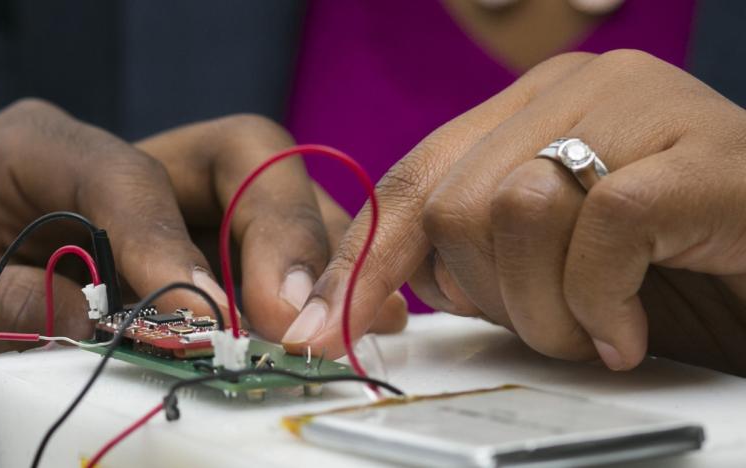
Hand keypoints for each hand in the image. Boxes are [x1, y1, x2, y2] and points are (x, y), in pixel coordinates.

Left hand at [0, 99, 406, 466]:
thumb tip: (94, 315)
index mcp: (26, 153)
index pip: (126, 174)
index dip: (171, 244)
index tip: (195, 327)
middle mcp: (100, 181)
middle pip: (231, 163)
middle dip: (278, 230)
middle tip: (299, 322)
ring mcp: (144, 241)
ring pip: (260, 218)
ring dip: (305, 272)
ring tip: (325, 342)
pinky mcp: (163, 302)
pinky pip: (250, 288)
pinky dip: (290, 316)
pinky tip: (310, 353)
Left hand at [284, 49, 745, 375]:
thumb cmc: (672, 269)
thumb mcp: (545, 265)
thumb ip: (467, 260)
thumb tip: (355, 302)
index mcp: (525, 108)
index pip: (410, 181)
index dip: (360, 265)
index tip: (317, 333)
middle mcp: (574, 88)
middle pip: (450, 205)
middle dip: (486, 298)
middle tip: (554, 327)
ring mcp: (638, 107)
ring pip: (510, 213)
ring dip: (545, 309)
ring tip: (597, 330)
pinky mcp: (694, 154)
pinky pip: (596, 231)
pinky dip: (602, 303)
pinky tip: (629, 331)